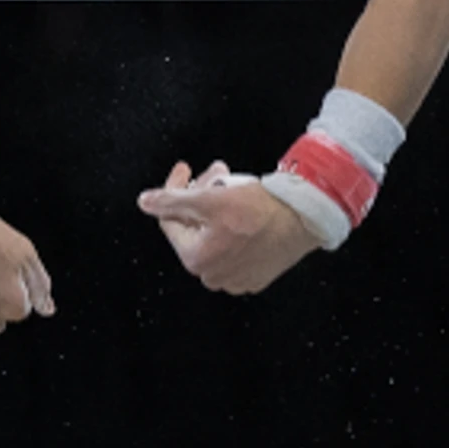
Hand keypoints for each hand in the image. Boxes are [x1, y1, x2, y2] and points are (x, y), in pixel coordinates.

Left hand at [138, 161, 321, 295]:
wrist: (303, 220)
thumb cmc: (260, 212)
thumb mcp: (210, 201)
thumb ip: (172, 201)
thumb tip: (145, 202)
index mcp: (196, 259)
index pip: (172, 219)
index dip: (177, 189)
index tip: (186, 169)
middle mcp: (213, 275)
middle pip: (195, 226)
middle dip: (201, 195)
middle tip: (215, 174)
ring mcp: (235, 278)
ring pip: (214, 235)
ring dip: (217, 208)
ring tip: (232, 186)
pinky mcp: (255, 275)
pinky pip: (234, 247)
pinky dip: (235, 227)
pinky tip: (245, 209)